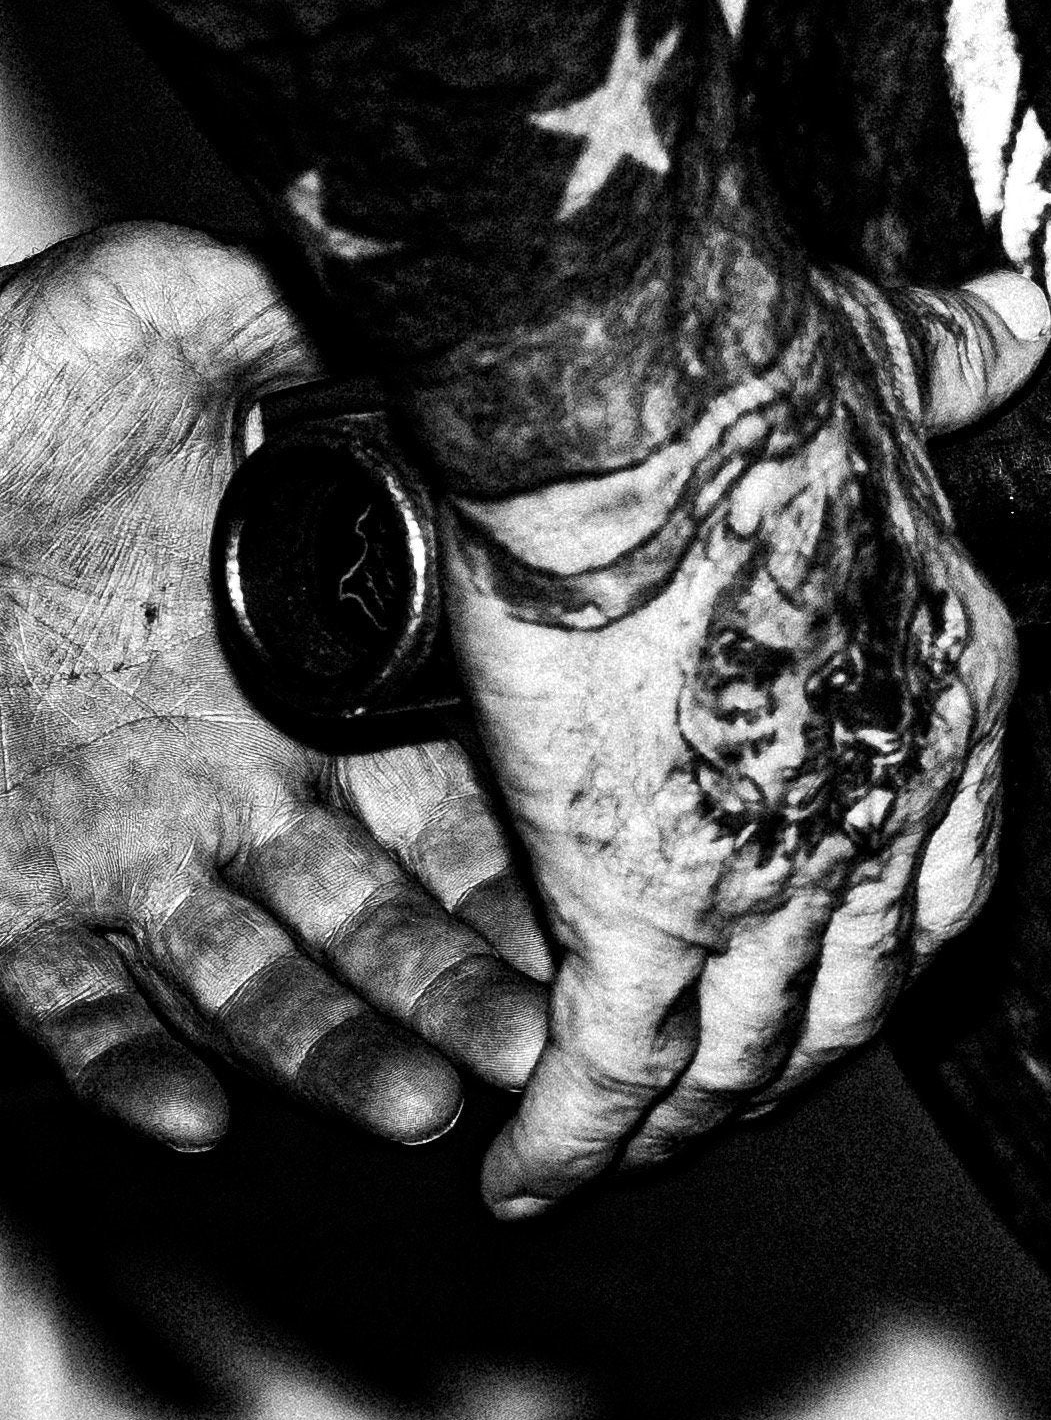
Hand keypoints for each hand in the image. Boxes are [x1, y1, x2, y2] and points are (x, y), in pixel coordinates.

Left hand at [0, 223, 548, 1149]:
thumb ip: (318, 320)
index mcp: (308, 660)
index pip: (460, 785)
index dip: (539, 852)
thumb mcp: (176, 308)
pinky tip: (195, 1110)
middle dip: (476, 990)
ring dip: (344, 1052)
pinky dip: (132, 1071)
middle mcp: (234, 777)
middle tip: (554, 1046)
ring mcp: (122, 849)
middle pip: (390, 918)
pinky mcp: (5, 900)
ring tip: (425, 1101)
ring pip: (262, 987)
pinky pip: (75, 1011)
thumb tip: (462, 325)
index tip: (621, 904)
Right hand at [446, 259, 1045, 1215]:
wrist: (657, 418)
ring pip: (737, 1059)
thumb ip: (961, 357)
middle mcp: (891, 803)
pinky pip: (609, 1073)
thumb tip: (1022, 316)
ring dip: (678, 1126)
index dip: (888, 951)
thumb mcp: (899, 367)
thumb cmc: (761, 379)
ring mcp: (779, 872)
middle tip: (720, 1104)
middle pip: (852, 1000)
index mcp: (957, 693)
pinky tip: (520, 1176)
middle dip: (785, 1067)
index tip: (836, 979)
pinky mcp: (643, 904)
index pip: (949, 885)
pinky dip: (565, 1140)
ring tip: (612, 1154)